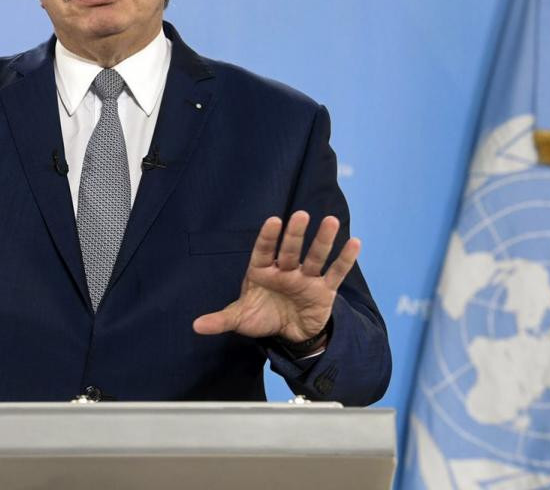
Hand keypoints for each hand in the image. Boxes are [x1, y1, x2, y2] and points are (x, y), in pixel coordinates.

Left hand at [192, 211, 359, 343]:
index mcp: (262, 271)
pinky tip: (354, 242)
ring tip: (331, 221)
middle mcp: (285, 271)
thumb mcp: (240, 318)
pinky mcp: (323, 290)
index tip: (273, 221)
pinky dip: (344, 260)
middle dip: (295, 235)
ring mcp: (305, 279)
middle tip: (300, 216)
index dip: (268, 238)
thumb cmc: (261, 316)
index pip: (264, 251)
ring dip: (323, 241)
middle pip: (291, 250)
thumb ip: (220, 320)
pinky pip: (335, 273)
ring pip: (315, 257)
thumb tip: (195, 326)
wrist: (287, 334)